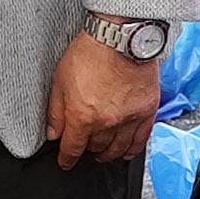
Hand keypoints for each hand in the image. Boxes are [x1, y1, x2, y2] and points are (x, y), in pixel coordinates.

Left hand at [44, 31, 150, 168]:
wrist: (120, 37)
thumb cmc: (90, 53)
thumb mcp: (60, 80)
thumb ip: (56, 111)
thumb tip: (53, 133)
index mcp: (83, 116)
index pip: (72, 148)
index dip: (67, 158)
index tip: (65, 162)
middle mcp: (107, 122)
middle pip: (95, 147)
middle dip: (87, 150)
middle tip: (84, 149)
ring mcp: (129, 118)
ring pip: (118, 148)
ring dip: (108, 154)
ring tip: (103, 154)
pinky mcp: (146, 110)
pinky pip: (140, 139)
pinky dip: (132, 149)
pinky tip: (126, 152)